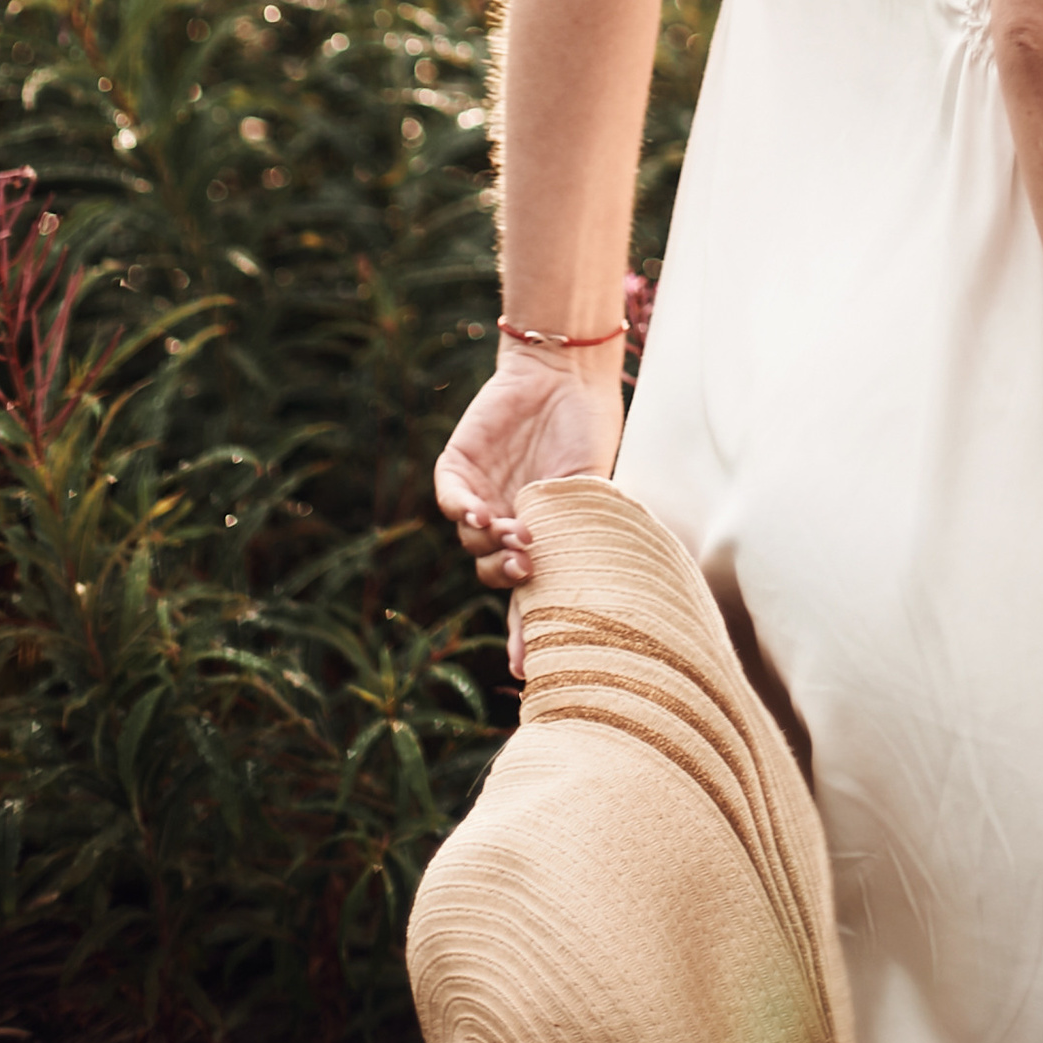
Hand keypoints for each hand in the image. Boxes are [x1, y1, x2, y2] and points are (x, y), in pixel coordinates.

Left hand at [433, 351, 622, 647]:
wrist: (567, 375)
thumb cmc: (587, 431)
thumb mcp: (592, 493)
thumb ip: (580, 536)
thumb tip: (591, 590)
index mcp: (537, 538)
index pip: (524, 595)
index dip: (523, 630)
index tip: (524, 666)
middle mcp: (504, 522)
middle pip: (491, 570)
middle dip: (507, 576)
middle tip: (526, 567)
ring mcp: (479, 494)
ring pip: (469, 539)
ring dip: (489, 543)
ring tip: (515, 532)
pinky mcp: (458, 466)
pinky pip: (449, 498)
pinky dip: (461, 510)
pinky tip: (481, 511)